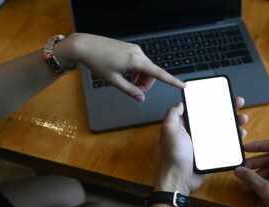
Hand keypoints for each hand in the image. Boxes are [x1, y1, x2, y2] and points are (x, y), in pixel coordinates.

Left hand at [56, 33, 184, 101]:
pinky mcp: (130, 48)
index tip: (183, 85)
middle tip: (135, 93)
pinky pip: (139, 62)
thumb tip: (142, 98)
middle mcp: (138, 52)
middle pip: (152, 73)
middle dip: (146, 85)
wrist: (85, 46)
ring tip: (129, 85)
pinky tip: (127, 76)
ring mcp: (134, 49)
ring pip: (145, 68)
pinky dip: (136, 72)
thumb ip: (130, 90)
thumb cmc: (97, 62)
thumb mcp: (114, 81)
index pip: (158, 73)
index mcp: (136, 60)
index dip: (172, 81)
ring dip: (141, 79)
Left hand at [156, 97, 247, 194]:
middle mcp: (196, 133)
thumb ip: (173, 115)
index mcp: (186, 125)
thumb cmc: (173, 155)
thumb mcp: (169, 130)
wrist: (180, 178)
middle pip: (215, 117)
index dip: (211, 101)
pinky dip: (235, 137)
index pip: (200, 109)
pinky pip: (226, 143)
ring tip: (242, 118)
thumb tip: (180, 103)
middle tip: (238, 102)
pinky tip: (241, 133)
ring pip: (223, 129)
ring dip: (234, 122)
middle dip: (228, 109)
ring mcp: (206, 143)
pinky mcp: (213, 153)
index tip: (222, 95)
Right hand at [234, 139, 268, 206]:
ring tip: (247, 185)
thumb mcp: (267, 191)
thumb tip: (238, 170)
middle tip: (241, 172)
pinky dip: (268, 181)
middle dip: (256, 165)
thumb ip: (250, 178)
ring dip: (260, 175)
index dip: (257, 145)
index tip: (245, 149)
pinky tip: (257, 189)